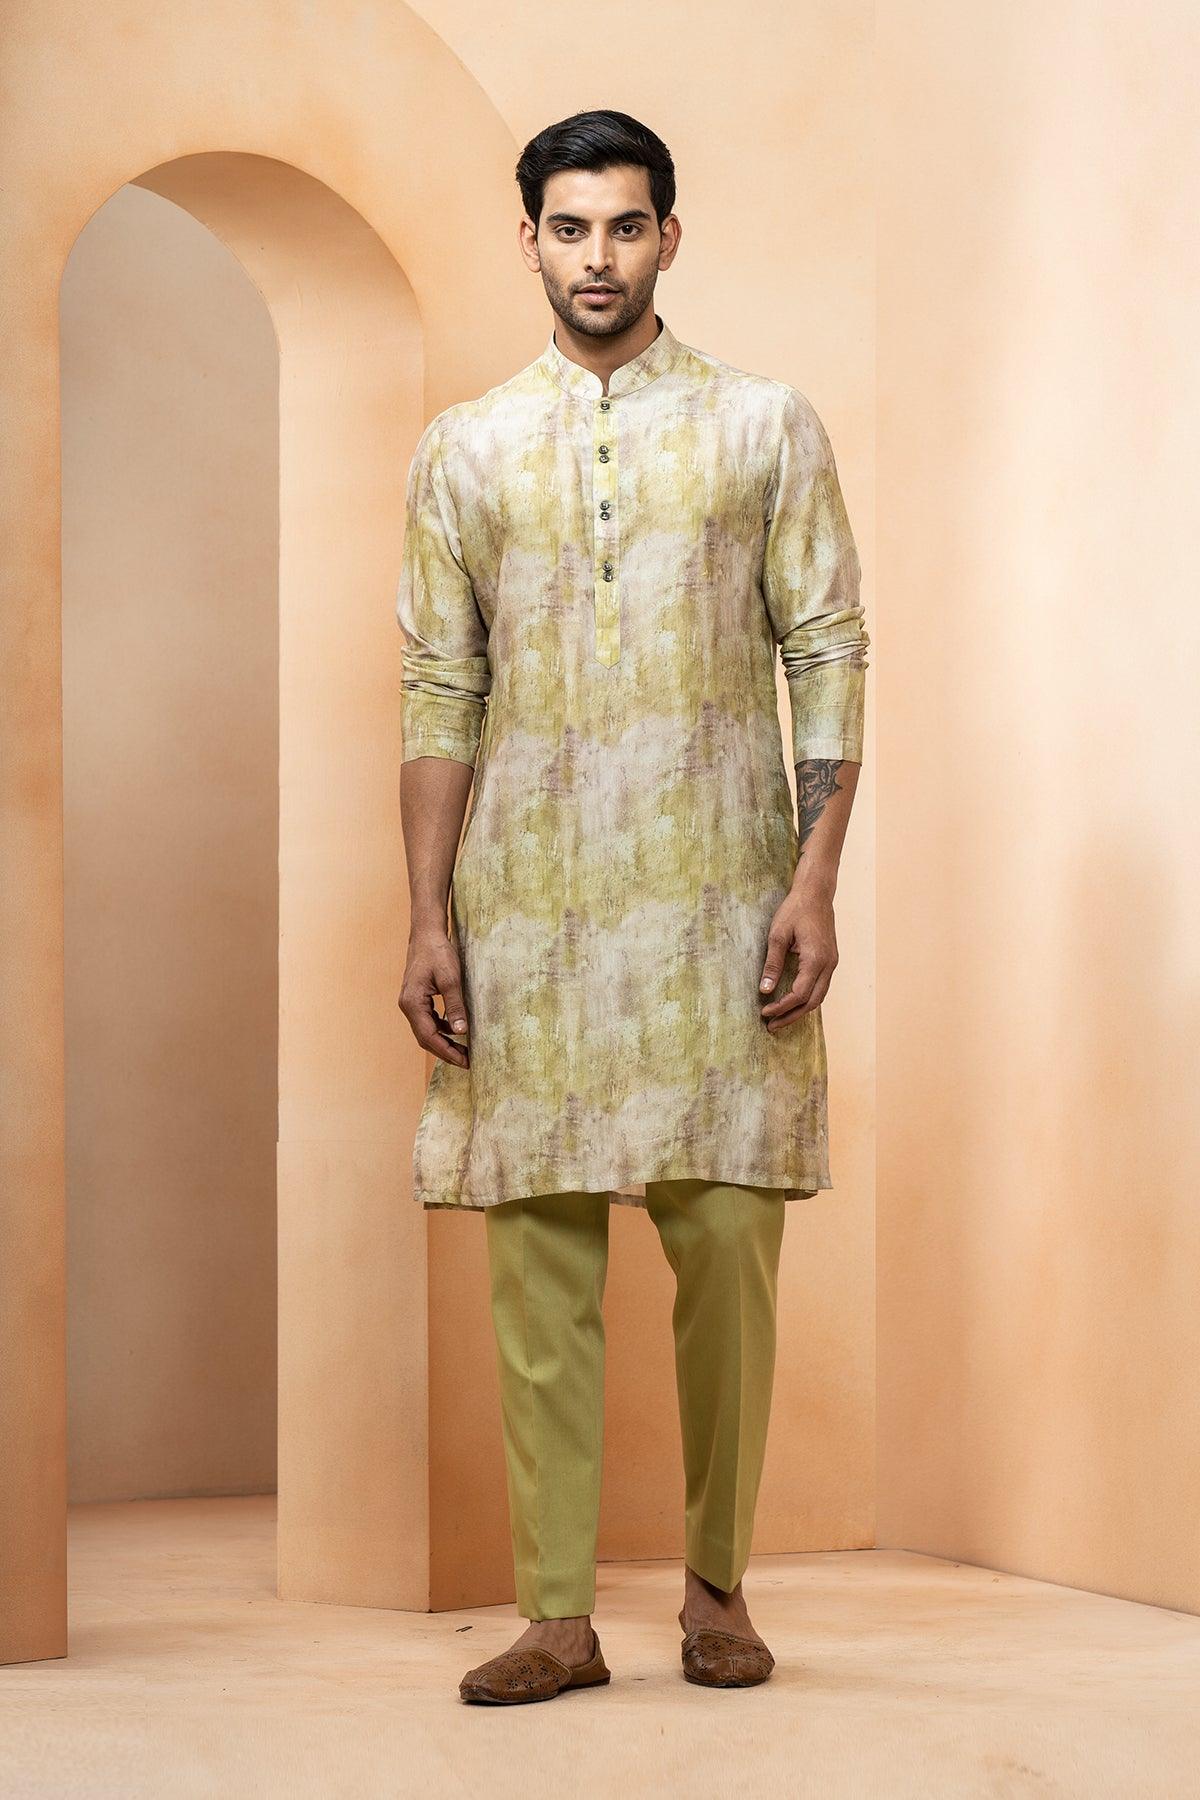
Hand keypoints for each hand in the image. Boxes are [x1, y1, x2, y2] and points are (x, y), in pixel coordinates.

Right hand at [399, 928, 470, 1066]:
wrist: (426, 933)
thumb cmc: (437, 952)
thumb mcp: (450, 978)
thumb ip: (455, 1006)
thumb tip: (461, 1032)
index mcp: (412, 1003)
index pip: (429, 1037)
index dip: (447, 1052)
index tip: (465, 1061)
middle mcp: (408, 1006)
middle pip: (425, 1038)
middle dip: (446, 1052)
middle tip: (467, 1062)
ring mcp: (411, 1003)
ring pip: (427, 1031)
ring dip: (444, 1043)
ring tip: (464, 1051)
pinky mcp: (418, 999)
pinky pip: (428, 1021)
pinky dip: (442, 1030)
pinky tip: (456, 1031)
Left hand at [758, 887, 837, 1029]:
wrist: (816, 893)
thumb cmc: (795, 910)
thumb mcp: (777, 935)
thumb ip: (772, 964)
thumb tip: (764, 990)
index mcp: (816, 959)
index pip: (799, 994)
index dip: (781, 1007)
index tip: (764, 1012)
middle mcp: (828, 964)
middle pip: (812, 1002)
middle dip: (791, 1016)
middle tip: (772, 1026)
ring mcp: (832, 963)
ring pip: (819, 996)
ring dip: (800, 1010)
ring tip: (781, 1018)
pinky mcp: (830, 959)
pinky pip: (821, 987)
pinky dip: (808, 998)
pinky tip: (793, 1002)